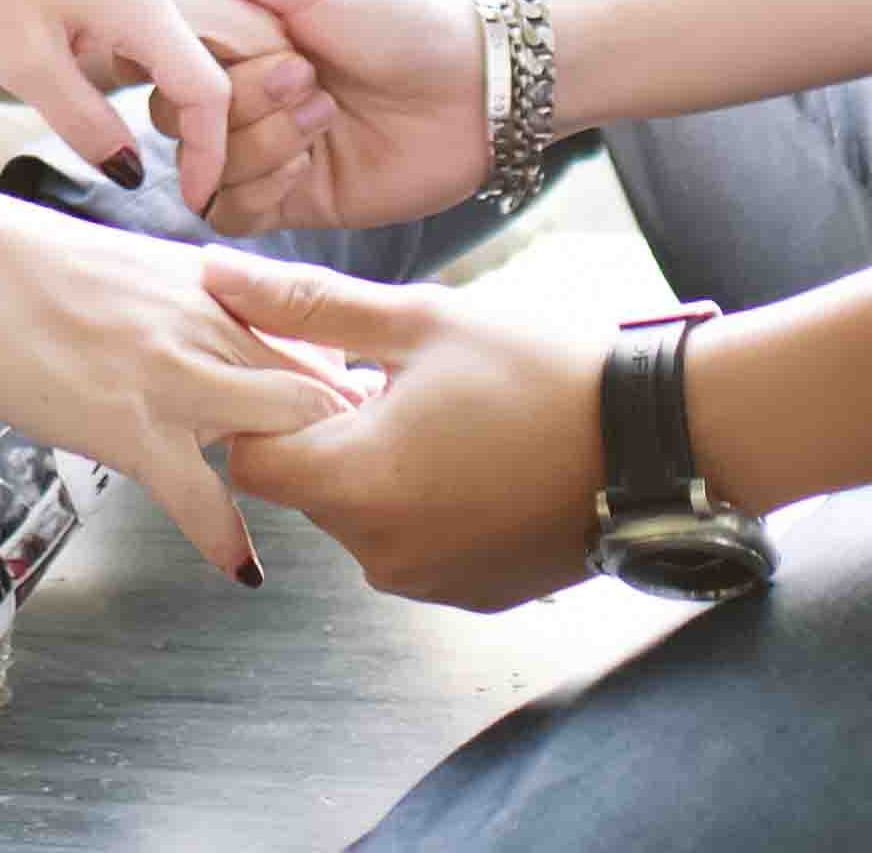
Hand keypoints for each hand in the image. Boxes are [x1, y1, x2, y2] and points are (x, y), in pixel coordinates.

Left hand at [0, 0, 299, 211]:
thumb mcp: (23, 63)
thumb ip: (86, 123)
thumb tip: (132, 171)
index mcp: (145, 2)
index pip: (208, 93)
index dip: (208, 155)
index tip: (192, 200)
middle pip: (223, 45)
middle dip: (212, 111)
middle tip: (184, 160)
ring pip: (190, 11)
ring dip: (183, 66)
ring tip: (150, 114)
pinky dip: (157, 26)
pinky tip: (108, 44)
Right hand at [0, 195, 360, 580]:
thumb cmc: (18, 262)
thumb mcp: (126, 264)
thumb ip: (178, 297)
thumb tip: (207, 324)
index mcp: (206, 280)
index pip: (307, 328)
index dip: (338, 375)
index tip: (360, 411)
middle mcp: (207, 321)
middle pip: (314, 381)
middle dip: (347, 432)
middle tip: (364, 477)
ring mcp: (173, 374)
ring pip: (282, 428)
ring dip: (304, 475)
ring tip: (317, 518)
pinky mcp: (130, 425)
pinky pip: (201, 496)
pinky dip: (228, 539)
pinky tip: (242, 570)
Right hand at [166, 0, 491, 236]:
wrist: (478, 84)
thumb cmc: (401, 15)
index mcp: (242, 38)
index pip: (169, 57)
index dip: (193, 55)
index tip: (253, 35)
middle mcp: (245, 94)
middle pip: (178, 116)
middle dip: (239, 98)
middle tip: (307, 73)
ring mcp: (267, 149)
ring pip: (206, 165)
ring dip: (262, 139)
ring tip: (326, 110)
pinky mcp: (295, 200)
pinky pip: (236, 211)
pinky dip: (262, 186)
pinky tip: (309, 162)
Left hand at [194, 257, 609, 608]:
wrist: (656, 439)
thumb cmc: (541, 370)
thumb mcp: (418, 322)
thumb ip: (307, 305)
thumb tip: (215, 275)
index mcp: (356, 484)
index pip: (250, 460)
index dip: (269, 411)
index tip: (317, 373)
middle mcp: (382, 553)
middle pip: (306, 491)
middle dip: (330, 436)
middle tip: (393, 383)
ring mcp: (430, 584)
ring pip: (361, 519)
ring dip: (378, 472)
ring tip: (445, 417)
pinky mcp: (474, 595)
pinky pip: (416, 548)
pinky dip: (427, 507)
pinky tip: (476, 459)